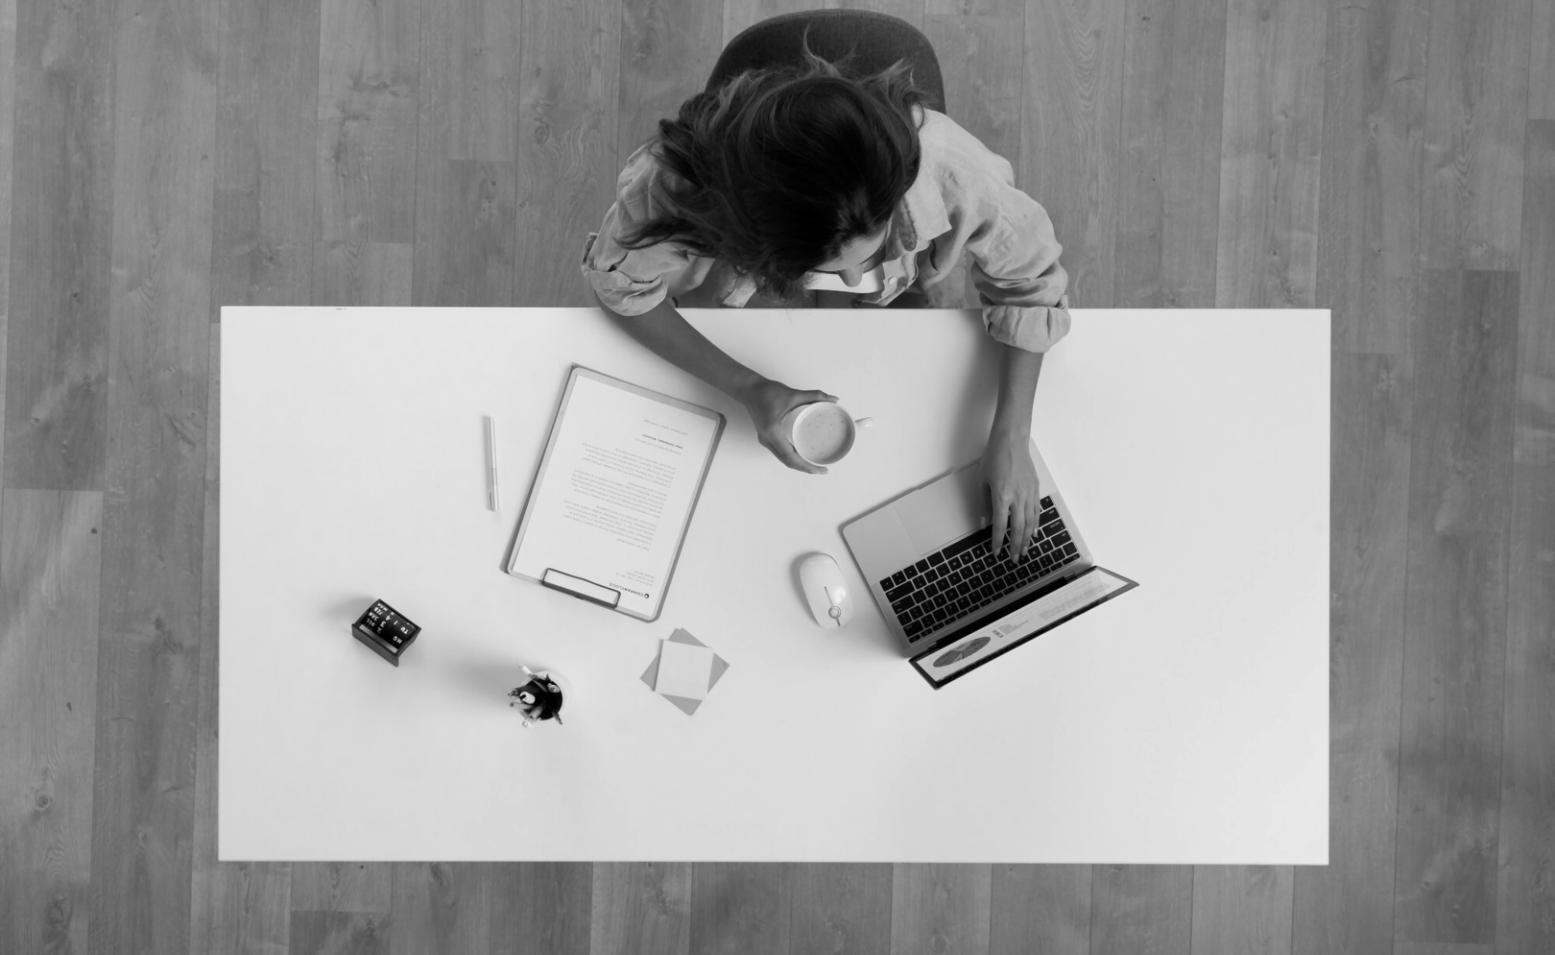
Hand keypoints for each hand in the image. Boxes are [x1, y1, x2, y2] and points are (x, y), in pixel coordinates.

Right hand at [738, 378, 838, 473]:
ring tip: (815, 463)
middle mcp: (767, 440)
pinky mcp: (767, 437)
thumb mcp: (792, 394)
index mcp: (772, 433)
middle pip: (788, 462)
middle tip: (823, 468)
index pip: (791, 457)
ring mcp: (765, 440)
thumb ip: (814, 396)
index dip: (807, 466)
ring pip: (784, 459)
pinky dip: (792, 457)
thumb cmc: (765, 391)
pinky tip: (802, 455)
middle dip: (806, 468)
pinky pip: (780, 452)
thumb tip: (833, 399)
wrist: (748, 389)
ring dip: (799, 464)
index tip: (821, 469)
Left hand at [981, 432, 1042, 560]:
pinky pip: (1037, 511)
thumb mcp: (981, 481)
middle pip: (1018, 528)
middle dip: (1015, 546)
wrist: (1012, 441)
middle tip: (1013, 559)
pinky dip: (1035, 525)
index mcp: (1002, 496)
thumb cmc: (993, 459)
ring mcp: (1029, 493)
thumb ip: (983, 504)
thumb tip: (984, 524)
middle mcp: (1018, 497)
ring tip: (1024, 551)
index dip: (998, 541)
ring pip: (1030, 522)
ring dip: (1027, 539)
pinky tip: (1034, 534)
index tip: (996, 553)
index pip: (1000, 526)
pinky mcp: (1035, 489)